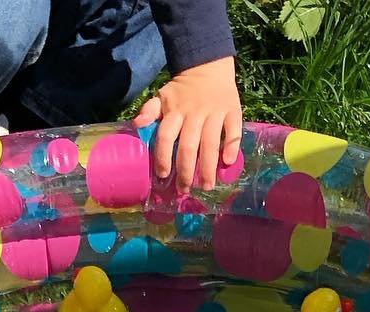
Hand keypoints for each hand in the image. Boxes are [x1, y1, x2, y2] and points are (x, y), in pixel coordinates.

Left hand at [134, 57, 242, 189]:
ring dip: (208, 168)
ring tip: (206, 186)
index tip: (163, 176)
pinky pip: (233, 131)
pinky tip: (227, 163)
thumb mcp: (163, 95)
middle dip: (186, 172)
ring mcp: (214, 112)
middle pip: (188, 147)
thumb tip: (137, 124)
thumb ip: (150, 111)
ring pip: (210, 144)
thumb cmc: (182, 90)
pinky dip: (231, 147)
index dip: (163, 158)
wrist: (208, 64)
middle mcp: (194, 114)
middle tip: (185, 189)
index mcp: (175, 111)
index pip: (166, 137)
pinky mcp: (232, 110)